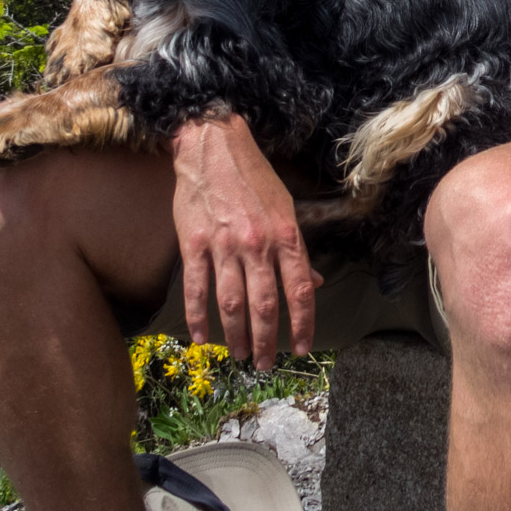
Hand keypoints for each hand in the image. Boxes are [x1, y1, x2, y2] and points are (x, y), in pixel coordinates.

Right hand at [169, 114, 320, 367]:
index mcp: (286, 235)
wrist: (213, 147)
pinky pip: (197, 288)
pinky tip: (202, 338)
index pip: (301, 289)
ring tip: (240, 354)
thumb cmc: (254, 179)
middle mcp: (258, 243)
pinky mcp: (194, 243)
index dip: (304, 323)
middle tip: (265, 363)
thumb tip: (316, 283)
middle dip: (268, 339)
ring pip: (232, 303)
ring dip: (236, 335)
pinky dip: (199, 317)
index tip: (303, 347)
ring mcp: (224, 245)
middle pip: (266, 304)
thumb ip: (298, 251)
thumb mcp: (286, 210)